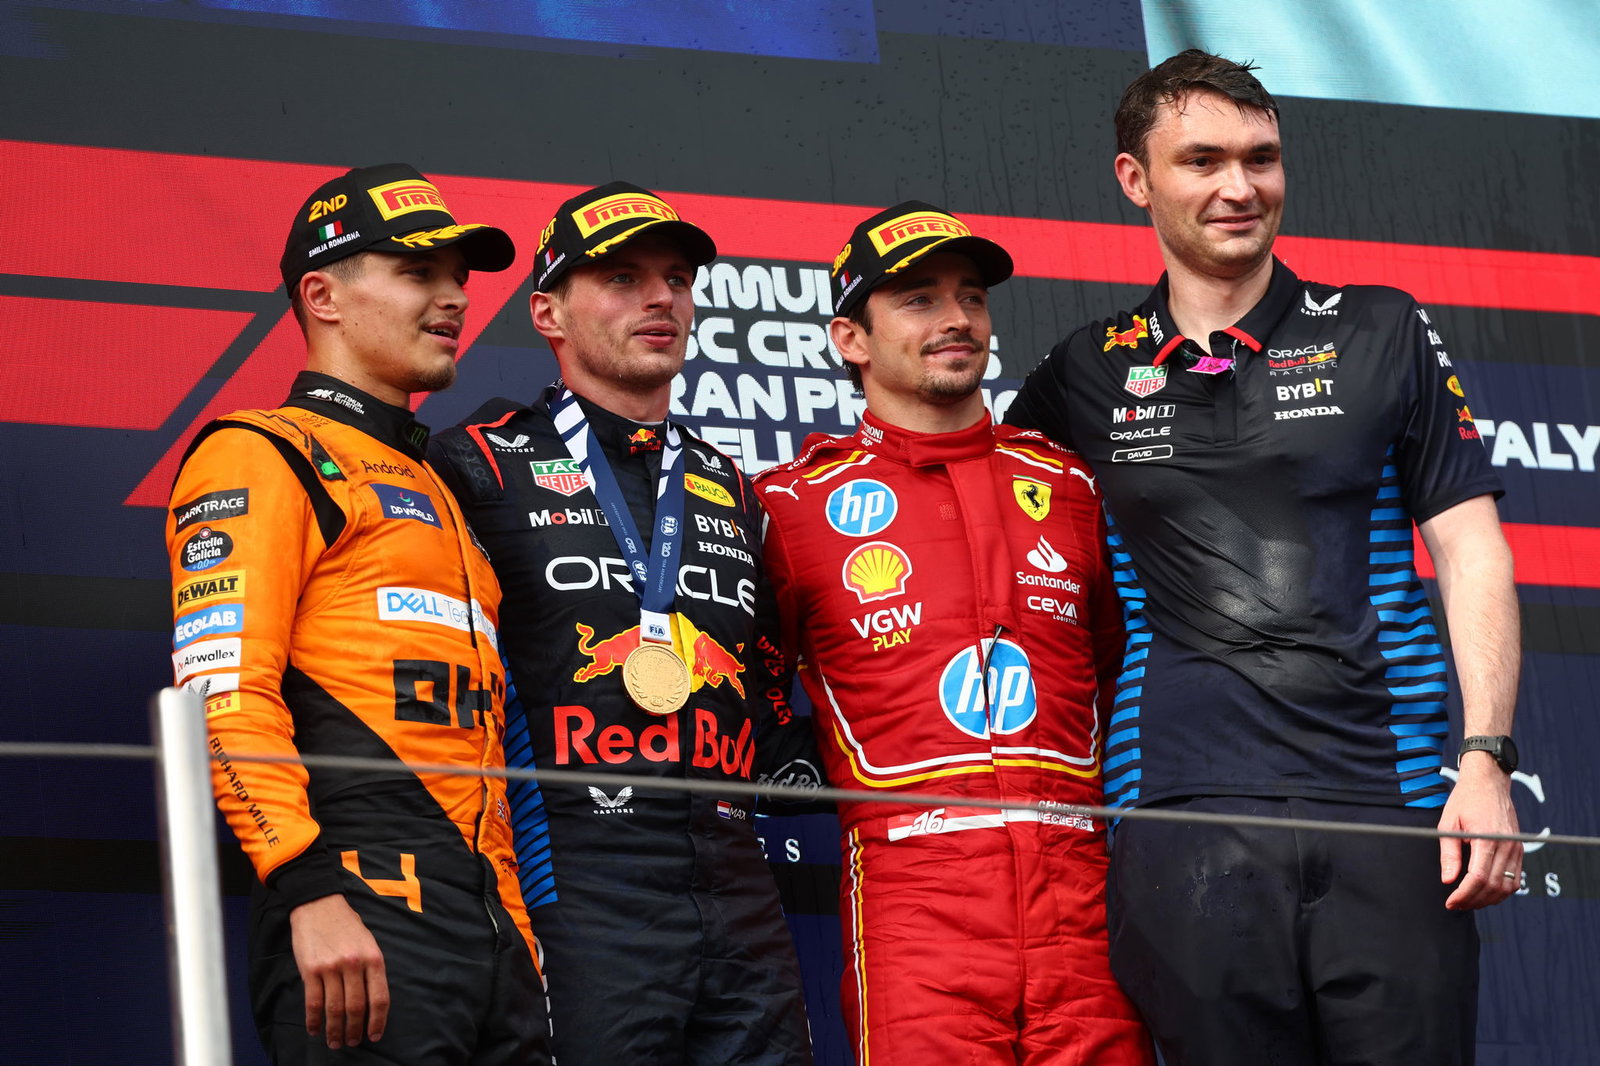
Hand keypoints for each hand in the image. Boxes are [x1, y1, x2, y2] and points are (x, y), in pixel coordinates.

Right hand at [288, 894, 389, 1047]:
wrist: (320, 905)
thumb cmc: (347, 925)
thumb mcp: (369, 943)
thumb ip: (371, 970)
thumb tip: (372, 1002)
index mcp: (374, 958)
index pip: (379, 998)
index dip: (378, 1021)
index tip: (374, 1035)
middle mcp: (354, 964)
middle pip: (356, 1008)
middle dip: (355, 1030)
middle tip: (352, 1043)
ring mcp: (331, 968)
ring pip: (334, 1009)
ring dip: (335, 1030)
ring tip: (335, 1042)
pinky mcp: (310, 970)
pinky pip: (313, 1003)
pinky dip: (313, 1020)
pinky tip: (314, 1030)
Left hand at [1438, 753, 1521, 909]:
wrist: (1489, 783)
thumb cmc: (1466, 800)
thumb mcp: (1448, 823)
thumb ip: (1448, 853)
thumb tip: (1448, 880)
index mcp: (1487, 839)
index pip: (1478, 878)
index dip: (1464, 894)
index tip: (1450, 902)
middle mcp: (1506, 846)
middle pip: (1493, 886)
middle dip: (1473, 900)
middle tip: (1456, 904)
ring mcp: (1516, 849)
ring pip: (1507, 887)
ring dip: (1488, 899)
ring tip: (1468, 901)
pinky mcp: (1520, 850)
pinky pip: (1515, 879)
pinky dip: (1501, 891)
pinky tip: (1484, 892)